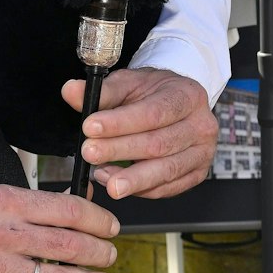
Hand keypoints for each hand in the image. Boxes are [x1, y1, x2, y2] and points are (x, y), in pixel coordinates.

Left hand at [63, 68, 216, 200]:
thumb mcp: (129, 83)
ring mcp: (202, 153)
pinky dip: (140, 189)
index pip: (153, 112)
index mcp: (187, 95)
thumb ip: (102, 91)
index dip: (120, 122)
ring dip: (129, 177)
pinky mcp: (196, 174)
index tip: (90, 127)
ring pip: (165, 170)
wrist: (177, 103)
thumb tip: (71, 91)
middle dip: (119, 150)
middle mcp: (201, 125)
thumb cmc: (153, 93)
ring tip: (101, 175)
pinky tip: (116, 181)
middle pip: (158, 144)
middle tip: (89, 152)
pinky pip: (167, 188)